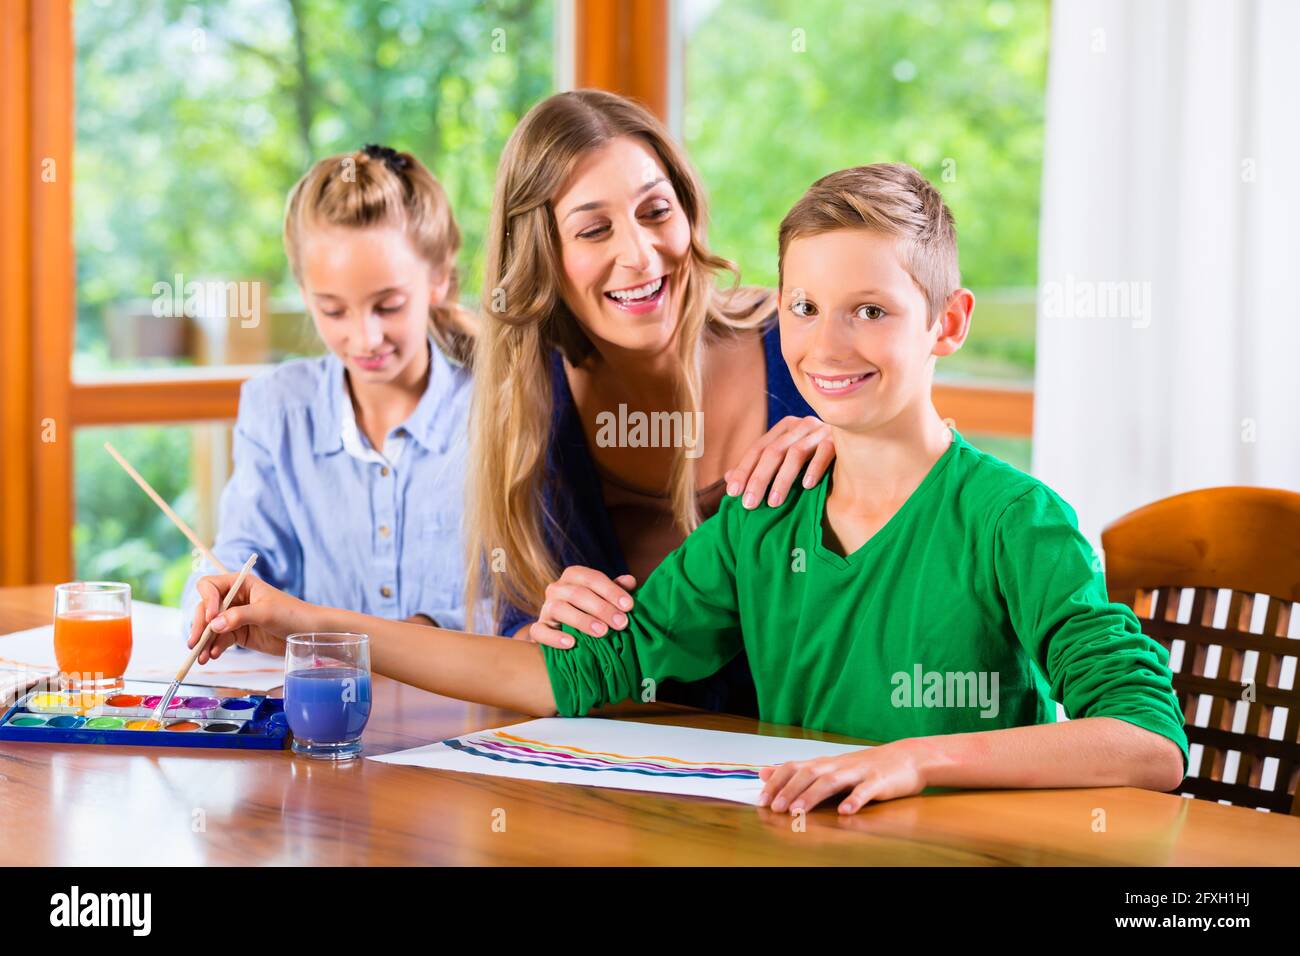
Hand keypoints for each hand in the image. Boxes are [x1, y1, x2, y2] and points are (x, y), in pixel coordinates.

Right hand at [188, 572, 316, 662]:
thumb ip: (239, 616)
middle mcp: (234, 599)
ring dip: (204, 642)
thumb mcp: (266, 613)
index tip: (210, 618)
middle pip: (206, 609)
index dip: (207, 601)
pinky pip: (220, 640)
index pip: (210, 586)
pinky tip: (213, 656)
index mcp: (241, 584)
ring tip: (202, 657)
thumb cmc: (292, 614)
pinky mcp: (238, 634)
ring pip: (210, 627)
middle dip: (199, 626)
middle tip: (195, 643)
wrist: (309, 633)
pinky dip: (214, 648)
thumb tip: (213, 624)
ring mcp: (235, 617)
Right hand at [523, 566, 636, 648]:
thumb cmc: (590, 609)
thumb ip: (616, 588)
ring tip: (602, 632)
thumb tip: (630, 581)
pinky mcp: (537, 628)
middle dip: (602, 608)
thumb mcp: (604, 597)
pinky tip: (571, 643)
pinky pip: (540, 631)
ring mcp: (545, 608)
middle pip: (577, 593)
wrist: (564, 630)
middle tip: (621, 623)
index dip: (611, 590)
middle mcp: (556, 588)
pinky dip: (554, 637)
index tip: (629, 606)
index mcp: (574, 576)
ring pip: (559, 608)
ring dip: (582, 620)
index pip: (592, 578)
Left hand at [724, 415, 833, 509]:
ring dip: (782, 479)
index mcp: (784, 428)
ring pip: (795, 454)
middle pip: (773, 452)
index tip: (732, 493)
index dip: (743, 470)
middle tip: (749, 504)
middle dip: (758, 479)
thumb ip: (760, 465)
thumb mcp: (785, 457)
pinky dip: (815, 468)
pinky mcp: (840, 439)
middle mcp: (800, 425)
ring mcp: (821, 431)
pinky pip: (825, 452)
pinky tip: (807, 486)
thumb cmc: (815, 455)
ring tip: (773, 503)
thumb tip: (727, 478)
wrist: (858, 440)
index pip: (758, 448)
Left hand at [757, 741, 926, 814]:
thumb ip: (797, 772)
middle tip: (775, 808)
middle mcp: (837, 765)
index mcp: (825, 763)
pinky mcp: (878, 782)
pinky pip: (864, 791)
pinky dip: (853, 800)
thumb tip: (763, 773)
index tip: (762, 800)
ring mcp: (858, 772)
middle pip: (809, 774)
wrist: (907, 758)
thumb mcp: (829, 767)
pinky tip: (844, 812)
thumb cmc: (865, 767)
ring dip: (812, 796)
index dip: (777, 782)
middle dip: (790, 790)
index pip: (794, 768)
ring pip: (831, 781)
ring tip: (798, 812)